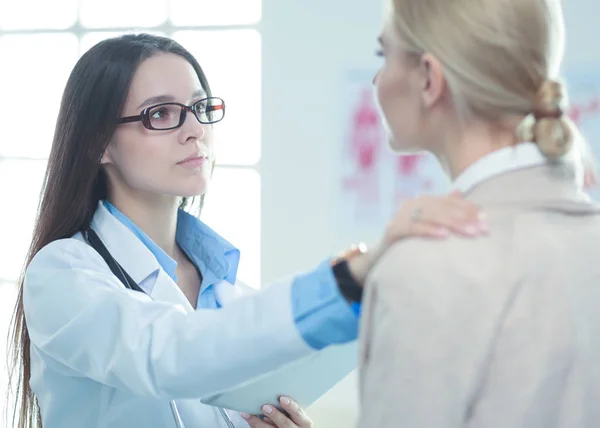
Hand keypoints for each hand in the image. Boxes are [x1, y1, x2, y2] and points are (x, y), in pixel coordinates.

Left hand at [241, 396, 312, 427]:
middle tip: (265, 407)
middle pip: (285, 424)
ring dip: (259, 423)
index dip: (291, 406)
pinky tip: (248, 419)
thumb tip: (274, 396)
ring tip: (249, 415)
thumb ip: (289, 408)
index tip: (282, 399)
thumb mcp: (295, 415)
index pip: (298, 413)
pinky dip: (254, 425)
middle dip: (275, 415)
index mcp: (303, 422)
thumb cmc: (293, 420)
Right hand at [348, 191, 486, 283]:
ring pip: (429, 214)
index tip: (487, 219)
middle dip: (464, 217)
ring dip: (452, 222)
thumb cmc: (408, 244)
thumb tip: (460, 191)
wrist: (378, 259)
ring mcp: (400, 215)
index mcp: (422, 202)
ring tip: (470, 232)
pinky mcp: (391, 229)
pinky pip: (412, 227)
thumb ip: (442, 210)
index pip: (449, 202)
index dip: (468, 208)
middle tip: (483, 228)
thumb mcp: (428, 227)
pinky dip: (428, 230)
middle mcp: (411, 205)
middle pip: (442, 207)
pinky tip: (444, 236)